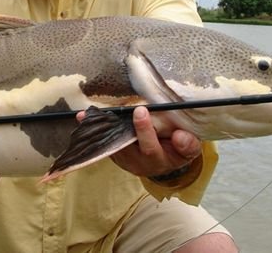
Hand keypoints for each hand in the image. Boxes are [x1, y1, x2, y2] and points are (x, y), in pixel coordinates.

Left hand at [86, 106, 201, 177]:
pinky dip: (93, 130)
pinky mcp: (115, 154)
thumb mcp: (187, 150)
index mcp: (161, 160)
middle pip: (128, 144)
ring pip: (112, 142)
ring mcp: (125, 158)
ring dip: (100, 128)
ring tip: (87, 115)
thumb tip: (181, 136)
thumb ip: (187, 145)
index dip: (145, 131)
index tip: (141, 111)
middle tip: (125, 107)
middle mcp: (139, 161)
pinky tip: (83, 118)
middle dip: (121, 126)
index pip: (152, 147)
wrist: (164, 163)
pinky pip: (104, 141)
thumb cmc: (176, 150)